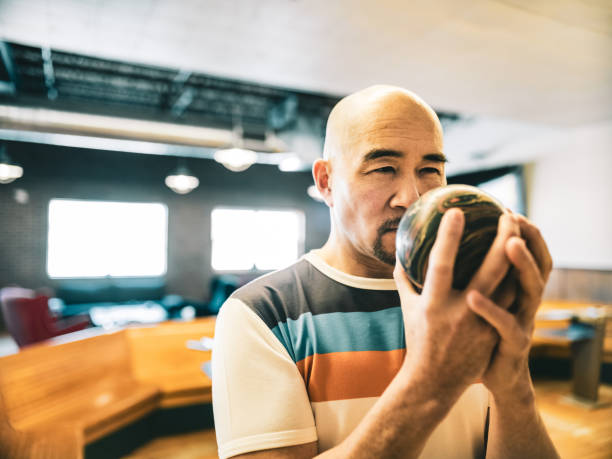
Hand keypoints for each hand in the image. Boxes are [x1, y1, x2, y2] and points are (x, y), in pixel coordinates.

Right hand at [394, 209, 519, 399]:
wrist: (435, 381)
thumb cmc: (418, 339)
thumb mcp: (407, 308)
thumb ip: (404, 279)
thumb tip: (400, 254)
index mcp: (433, 304)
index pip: (441, 264)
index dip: (449, 238)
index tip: (457, 212)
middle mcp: (459, 312)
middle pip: (489, 271)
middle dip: (502, 241)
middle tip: (507, 215)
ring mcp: (481, 324)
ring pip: (508, 284)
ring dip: (516, 257)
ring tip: (519, 231)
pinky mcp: (495, 333)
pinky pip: (510, 301)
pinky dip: (516, 279)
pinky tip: (521, 260)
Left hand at [466, 215, 552, 398]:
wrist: (486, 380)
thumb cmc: (471, 338)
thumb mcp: (471, 306)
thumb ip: (455, 281)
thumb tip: (410, 260)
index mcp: (511, 290)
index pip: (525, 255)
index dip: (522, 233)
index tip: (507, 208)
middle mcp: (521, 302)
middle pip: (533, 264)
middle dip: (527, 238)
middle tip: (512, 215)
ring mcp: (521, 322)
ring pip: (529, 290)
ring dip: (521, 265)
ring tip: (509, 243)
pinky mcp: (513, 344)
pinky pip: (505, 325)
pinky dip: (491, 309)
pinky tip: (472, 296)